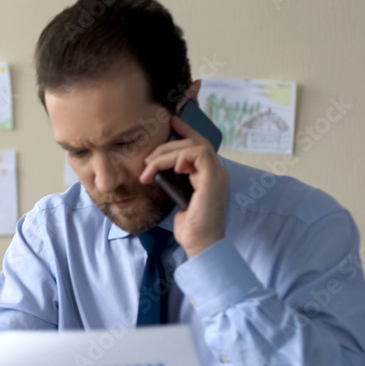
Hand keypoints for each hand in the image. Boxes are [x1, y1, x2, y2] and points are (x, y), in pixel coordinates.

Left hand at [139, 115, 229, 256]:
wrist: (201, 244)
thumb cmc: (189, 227)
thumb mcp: (177, 198)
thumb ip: (174, 182)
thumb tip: (157, 171)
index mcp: (208, 175)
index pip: (199, 145)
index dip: (186, 131)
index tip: (170, 122)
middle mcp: (216, 171)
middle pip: (194, 142)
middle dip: (166, 146)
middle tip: (147, 160)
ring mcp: (217, 174)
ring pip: (194, 146)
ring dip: (167, 154)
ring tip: (149, 168)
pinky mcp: (213, 179)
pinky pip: (197, 155)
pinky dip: (180, 157)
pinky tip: (169, 168)